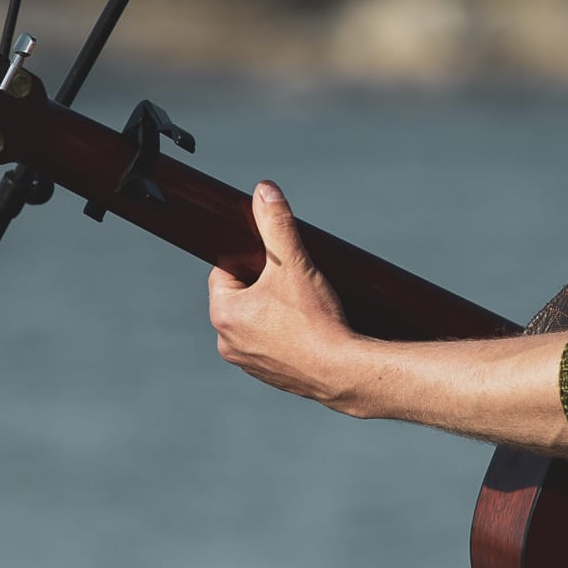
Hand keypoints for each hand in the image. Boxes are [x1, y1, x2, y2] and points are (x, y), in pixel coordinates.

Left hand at [207, 180, 367, 408]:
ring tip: (305, 307)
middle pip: (241, 297)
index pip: (225, 271)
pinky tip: (309, 331)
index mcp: (223, 313)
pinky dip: (286, 337)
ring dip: (274, 313)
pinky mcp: (270, 377)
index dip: (252, 260)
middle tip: (295, 283)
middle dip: (265, 287)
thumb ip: (277, 224)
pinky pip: (271, 347)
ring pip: (256, 323)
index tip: (277, 261)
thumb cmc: (316, 319)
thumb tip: (264, 190)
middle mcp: (227, 342)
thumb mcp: (294, 263)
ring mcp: (248, 364)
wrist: (344, 371)